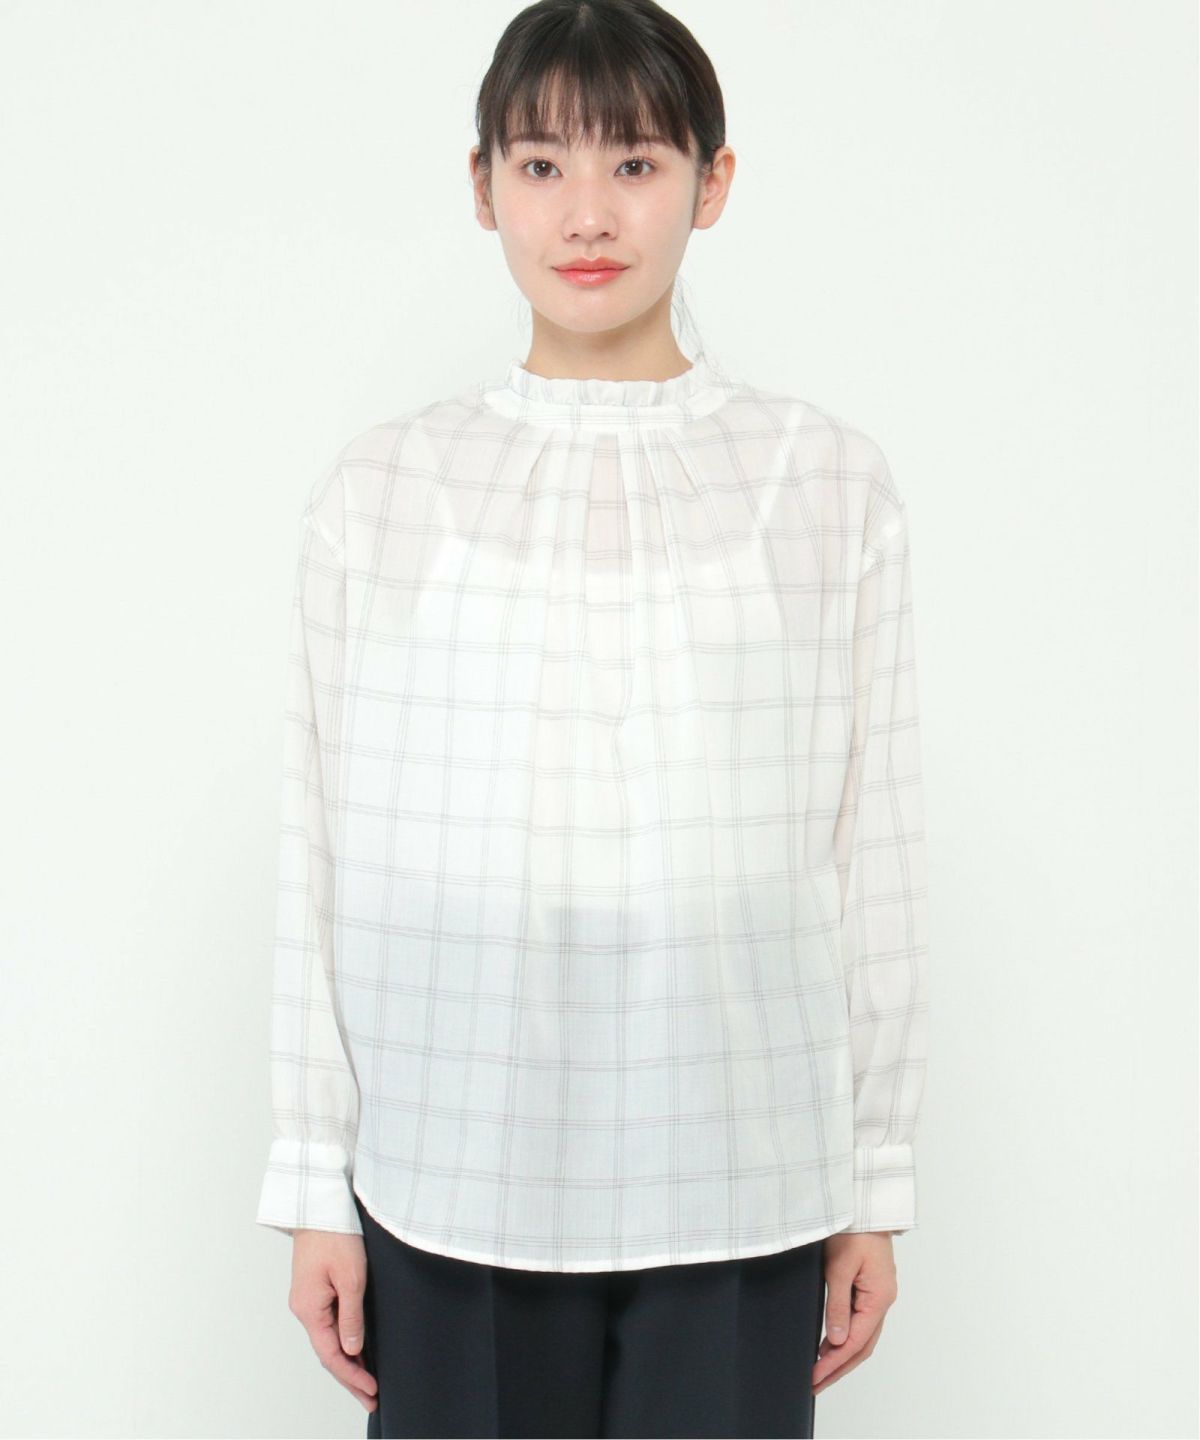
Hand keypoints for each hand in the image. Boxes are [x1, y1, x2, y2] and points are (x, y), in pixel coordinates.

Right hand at [288, 1229, 378, 1413]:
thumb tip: (352, 1350)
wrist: (320, 1204)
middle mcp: (304, 1308)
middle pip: (328, 1352)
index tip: (372, 1391)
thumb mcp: (351, 1276)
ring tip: (368, 1382)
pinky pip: (329, 1324)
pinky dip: (344, 1341)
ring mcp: (308, 1299)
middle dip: (350, 1377)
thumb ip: (351, 1316)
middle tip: (372, 1398)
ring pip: (328, 1339)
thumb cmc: (336, 1233)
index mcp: (309, 1309)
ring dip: (348, 1361)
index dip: (352, 1376)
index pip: (331, 1355)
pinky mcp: (315, 1289)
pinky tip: (357, 1349)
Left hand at [811, 1230, 898, 1395]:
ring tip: (819, 1371)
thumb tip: (838, 1341)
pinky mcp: (870, 1286)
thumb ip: (838, 1305)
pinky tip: (830, 1344)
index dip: (835, 1363)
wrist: (865, 1203)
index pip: (856, 1342)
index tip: (815, 1376)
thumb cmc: (854, 1228)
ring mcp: (878, 1294)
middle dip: (839, 1368)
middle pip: (862, 1346)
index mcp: (879, 1297)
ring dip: (842, 1355)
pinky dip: (846, 1337)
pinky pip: (860, 1321)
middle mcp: (882, 1300)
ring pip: (863, 1336)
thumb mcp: (839, 1267)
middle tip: (815, 1384)